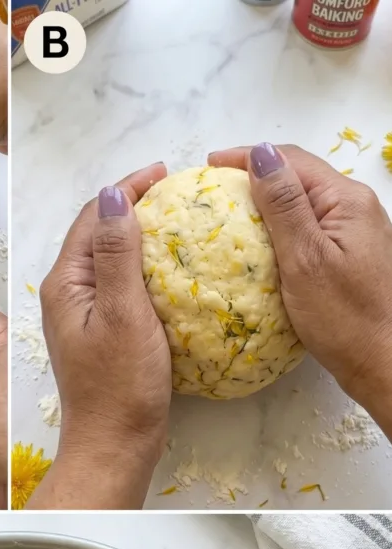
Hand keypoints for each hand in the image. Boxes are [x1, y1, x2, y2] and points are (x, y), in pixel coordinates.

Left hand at [28, 165, 171, 509]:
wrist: (115, 444)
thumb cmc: (119, 386)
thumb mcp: (123, 313)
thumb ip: (116, 254)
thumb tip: (115, 196)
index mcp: (66, 283)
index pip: (92, 215)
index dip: (127, 189)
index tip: (165, 173)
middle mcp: (68, 294)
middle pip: (97, 233)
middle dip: (133, 206)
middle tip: (177, 193)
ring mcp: (84, 315)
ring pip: (110, 259)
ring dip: (139, 236)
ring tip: (178, 222)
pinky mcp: (102, 333)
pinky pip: (121, 286)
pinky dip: (144, 268)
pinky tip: (172, 271)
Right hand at [210, 143, 391, 437]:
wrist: (381, 360)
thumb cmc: (344, 318)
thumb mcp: (304, 259)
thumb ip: (283, 204)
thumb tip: (260, 154)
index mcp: (345, 200)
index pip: (291, 160)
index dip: (247, 157)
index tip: (209, 166)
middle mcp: (354, 207)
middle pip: (299, 175)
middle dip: (256, 175)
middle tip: (213, 189)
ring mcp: (354, 231)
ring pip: (303, 201)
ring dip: (267, 201)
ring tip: (229, 212)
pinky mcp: (348, 254)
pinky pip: (309, 226)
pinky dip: (280, 226)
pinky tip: (260, 242)